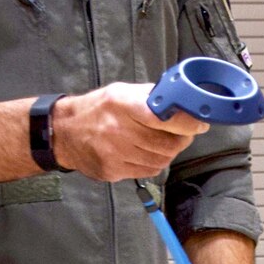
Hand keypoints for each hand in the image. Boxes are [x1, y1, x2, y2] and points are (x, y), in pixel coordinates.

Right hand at [52, 82, 208, 180]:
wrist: (63, 133)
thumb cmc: (98, 108)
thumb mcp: (122, 92)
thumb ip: (150, 96)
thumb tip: (182, 101)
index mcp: (122, 105)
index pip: (163, 117)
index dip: (187, 122)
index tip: (200, 123)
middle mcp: (118, 131)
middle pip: (167, 143)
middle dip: (183, 139)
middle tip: (184, 133)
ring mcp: (115, 155)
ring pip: (161, 160)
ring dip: (170, 152)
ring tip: (164, 141)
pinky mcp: (112, 172)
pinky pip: (147, 171)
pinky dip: (155, 162)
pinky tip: (148, 152)